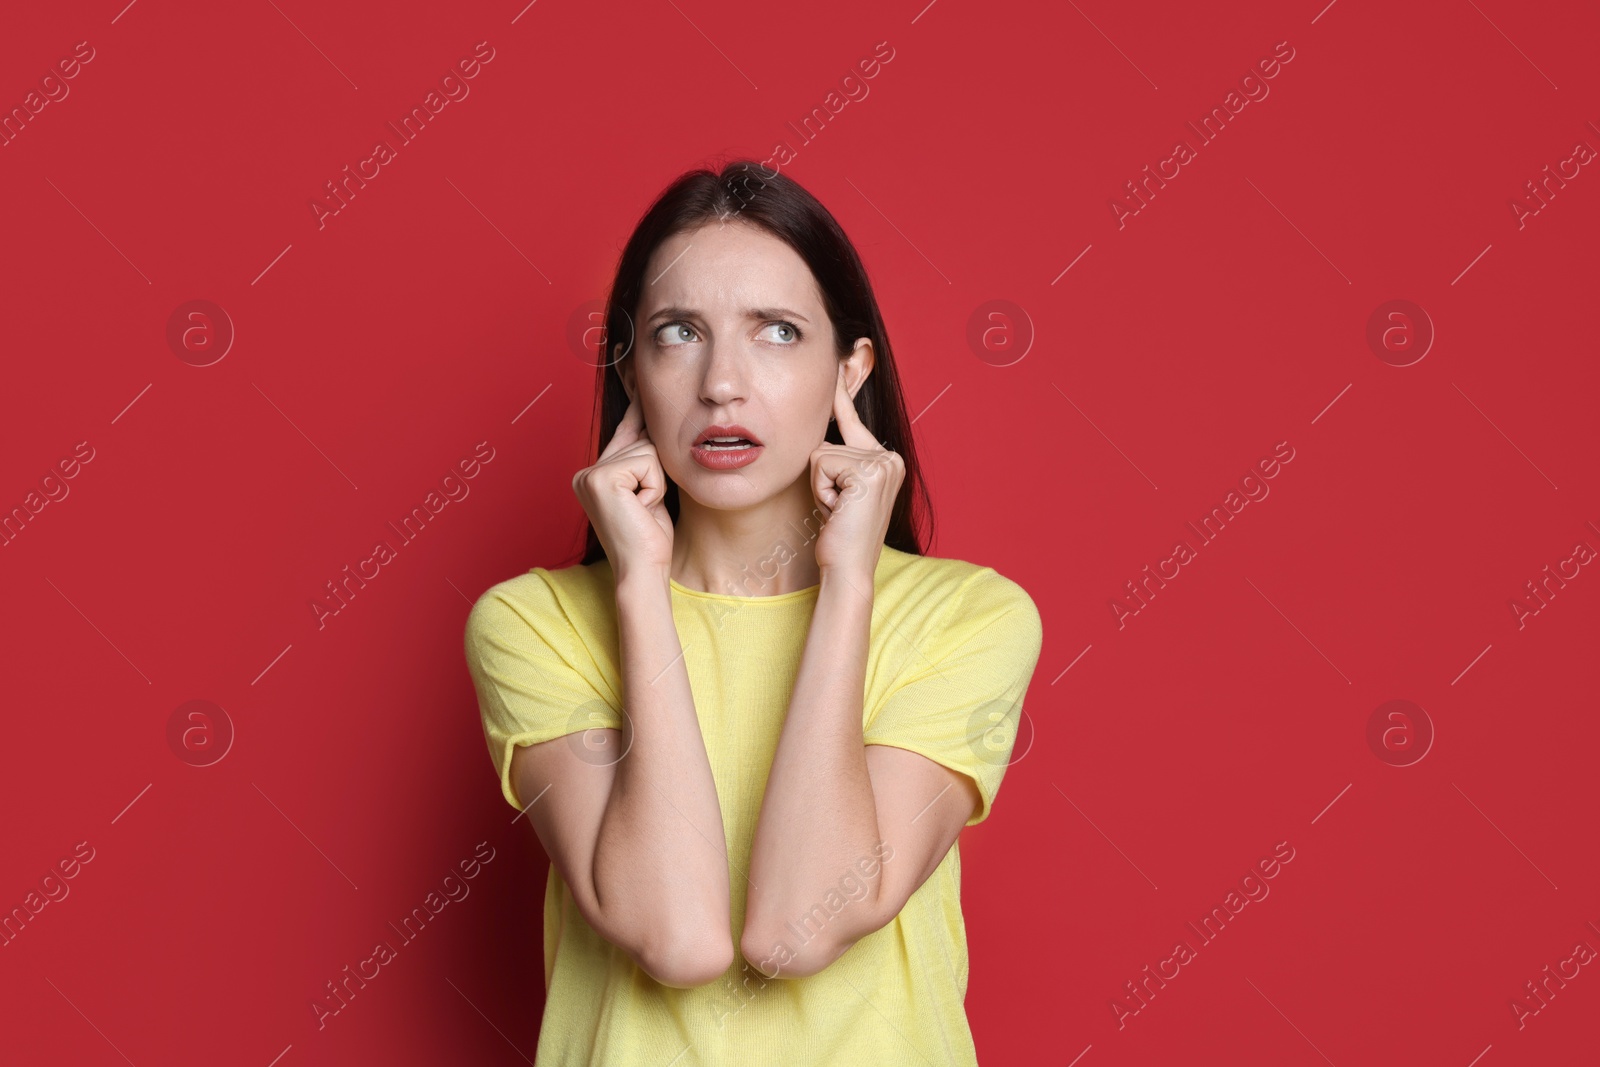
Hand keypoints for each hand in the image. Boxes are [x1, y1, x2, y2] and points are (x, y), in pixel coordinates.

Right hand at [572, 394, 673, 581]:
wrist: (643, 570)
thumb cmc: (650, 539)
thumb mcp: (650, 491)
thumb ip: (645, 459)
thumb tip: (655, 421)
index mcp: (594, 474)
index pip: (625, 430)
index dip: (635, 404)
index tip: (630, 365)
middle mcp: (586, 472)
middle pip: (642, 440)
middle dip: (656, 472)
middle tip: (645, 507)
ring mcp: (590, 474)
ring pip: (648, 451)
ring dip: (657, 483)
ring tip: (644, 510)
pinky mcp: (601, 478)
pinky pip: (648, 462)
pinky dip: (654, 487)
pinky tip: (642, 508)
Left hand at [809, 367, 902, 577]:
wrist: (848, 567)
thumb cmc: (839, 535)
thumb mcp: (838, 490)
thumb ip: (837, 461)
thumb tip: (819, 436)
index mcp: (886, 459)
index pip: (852, 420)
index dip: (842, 392)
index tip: (844, 356)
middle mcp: (890, 457)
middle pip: (827, 442)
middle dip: (822, 477)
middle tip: (838, 508)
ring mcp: (883, 463)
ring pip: (821, 453)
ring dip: (820, 486)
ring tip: (837, 510)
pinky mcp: (868, 471)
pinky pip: (820, 463)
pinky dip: (821, 490)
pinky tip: (838, 510)